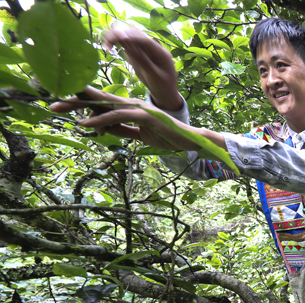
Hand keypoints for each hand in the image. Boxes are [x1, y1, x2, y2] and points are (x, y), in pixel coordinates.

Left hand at [50, 87, 207, 151]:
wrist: (190, 139)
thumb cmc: (167, 136)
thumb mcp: (139, 135)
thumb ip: (122, 130)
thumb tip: (103, 129)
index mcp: (129, 107)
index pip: (101, 102)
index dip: (82, 102)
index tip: (62, 105)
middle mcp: (131, 103)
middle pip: (97, 98)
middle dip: (74, 99)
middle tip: (52, 103)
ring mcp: (137, 107)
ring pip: (103, 104)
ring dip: (79, 106)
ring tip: (59, 108)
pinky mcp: (144, 115)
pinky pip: (117, 117)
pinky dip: (100, 120)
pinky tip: (85, 124)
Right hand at [103, 24, 182, 110]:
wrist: (165, 93)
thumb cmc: (163, 87)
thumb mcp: (154, 77)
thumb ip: (143, 61)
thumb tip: (128, 47)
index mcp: (161, 53)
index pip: (145, 41)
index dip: (132, 38)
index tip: (119, 38)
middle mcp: (153, 47)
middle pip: (136, 35)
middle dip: (121, 35)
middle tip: (108, 44)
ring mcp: (145, 49)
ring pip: (130, 37)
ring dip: (117, 37)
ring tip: (107, 44)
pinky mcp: (139, 53)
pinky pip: (128, 44)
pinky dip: (118, 42)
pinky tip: (109, 46)